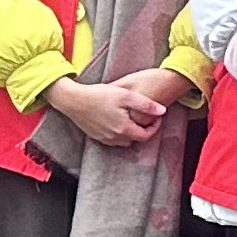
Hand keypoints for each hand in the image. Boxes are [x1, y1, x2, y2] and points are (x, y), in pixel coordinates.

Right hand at [44, 74, 171, 151]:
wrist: (73, 100)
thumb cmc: (99, 95)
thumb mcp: (126, 95)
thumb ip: (146, 104)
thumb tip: (163, 111)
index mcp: (124, 129)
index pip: (146, 136)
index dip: (155, 127)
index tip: (157, 117)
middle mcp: (114, 138)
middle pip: (136, 139)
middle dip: (144, 129)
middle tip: (147, 116)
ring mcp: (104, 138)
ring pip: (124, 141)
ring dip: (131, 132)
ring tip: (133, 118)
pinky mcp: (96, 136)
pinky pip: (113, 140)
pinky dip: (119, 133)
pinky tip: (118, 120)